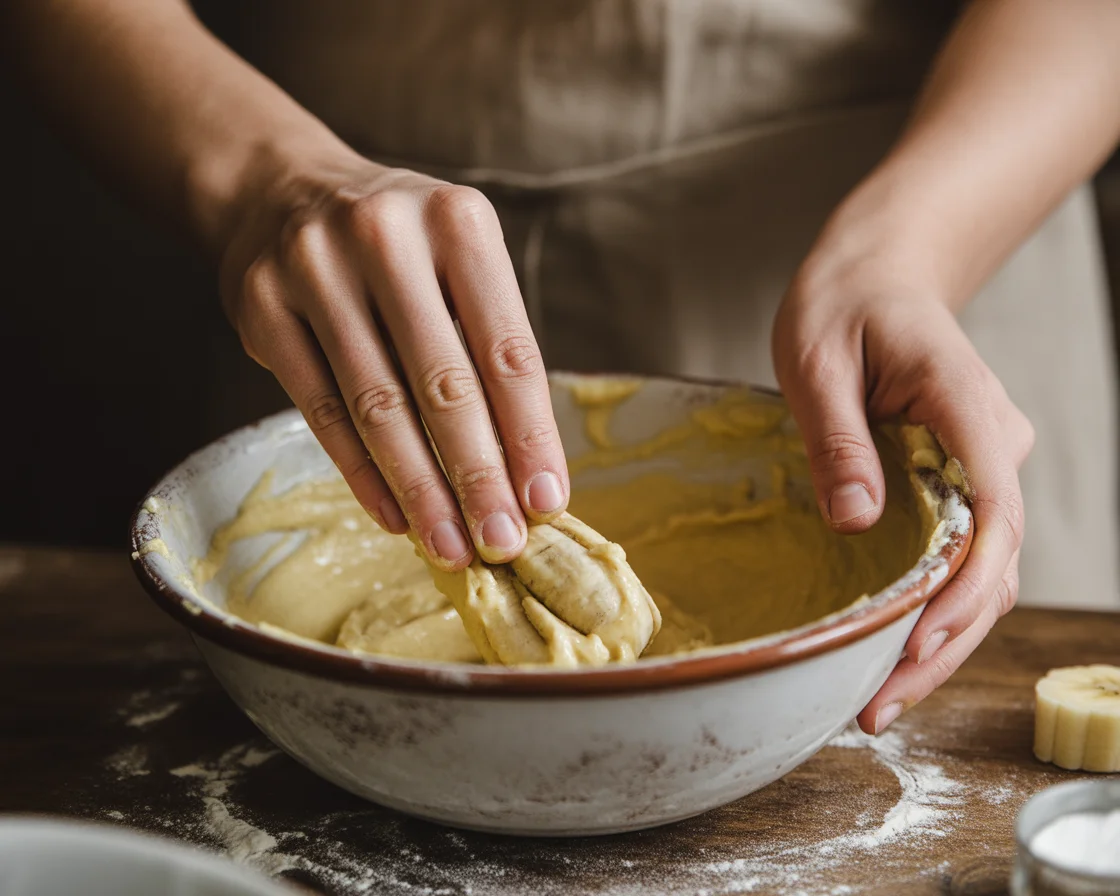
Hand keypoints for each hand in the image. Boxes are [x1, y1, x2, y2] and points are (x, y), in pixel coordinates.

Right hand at [217, 153, 568, 570]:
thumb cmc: (399, 247)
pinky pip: (321, 410)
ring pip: (378, 406)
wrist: (281, 190)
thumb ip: (488, 346)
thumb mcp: (457, 261)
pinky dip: (363, 473)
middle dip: (478, 475)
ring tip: (451, 546)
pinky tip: (395, 515)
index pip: (506, 349)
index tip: (547, 500)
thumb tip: (527, 471)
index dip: (529, 434)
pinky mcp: (262, 306)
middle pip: (443, 383)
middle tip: (501, 542)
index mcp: (458, 221)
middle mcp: (386, 235)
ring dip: (420, 489)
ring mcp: (315, 268)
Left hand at [772, 254, 1033, 734]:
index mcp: (965, 406)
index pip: (993, 514)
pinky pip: (961, 554)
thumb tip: (856, 523)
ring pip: (983, 570)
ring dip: (939, 640)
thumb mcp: (816, 359)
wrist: (878, 274)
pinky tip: (892, 651)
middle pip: (993, 563)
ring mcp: (985, 465)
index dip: (963, 594)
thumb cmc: (843, 303)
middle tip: (877, 709)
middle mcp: (993, 444)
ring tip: (878, 702)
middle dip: (943, 644)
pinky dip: (933, 608)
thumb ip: (838, 437)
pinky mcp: (962, 481)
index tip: (915, 647)